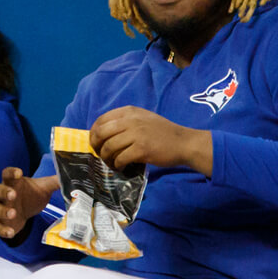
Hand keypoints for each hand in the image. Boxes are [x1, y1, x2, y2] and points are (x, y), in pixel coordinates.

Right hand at [0, 168, 59, 239]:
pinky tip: (11, 232)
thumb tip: (69, 176)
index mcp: (13, 183)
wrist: (24, 212)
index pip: (7, 174)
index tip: (19, 173)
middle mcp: (3, 195)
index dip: (11, 172)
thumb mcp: (44, 188)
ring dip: (3, 211)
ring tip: (13, 214)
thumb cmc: (32, 196)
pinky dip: (2, 230)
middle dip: (4, 192)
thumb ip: (55, 182)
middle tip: (13, 195)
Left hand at [89, 106, 211, 175]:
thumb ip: (124, 122)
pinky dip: (117, 165)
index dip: (93, 133)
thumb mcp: (142, 119)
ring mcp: (137, 134)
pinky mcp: (142, 149)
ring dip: (107, 159)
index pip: (101, 120)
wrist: (184, 142)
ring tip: (112, 164)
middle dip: (96, 147)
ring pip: (109, 148)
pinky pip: (120, 158)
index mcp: (129, 111)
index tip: (96, 143)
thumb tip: (100, 134)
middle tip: (101, 155)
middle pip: (101, 133)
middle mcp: (131, 120)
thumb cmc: (162, 132)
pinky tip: (122, 167)